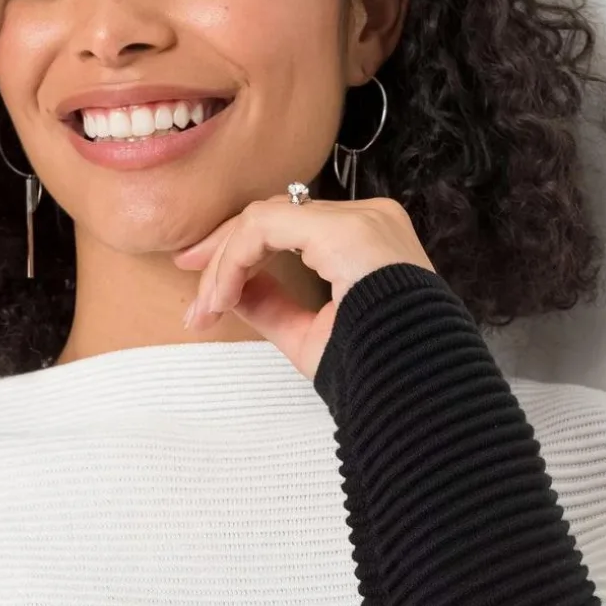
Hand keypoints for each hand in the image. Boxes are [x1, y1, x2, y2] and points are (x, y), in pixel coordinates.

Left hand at [171, 193, 434, 381]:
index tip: (207, 296)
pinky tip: (222, 295)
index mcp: (368, 242)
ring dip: (224, 263)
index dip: (240, 255)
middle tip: (191, 287)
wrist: (413, 389)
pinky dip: (234, 260)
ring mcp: (359, 218)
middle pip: (275, 216)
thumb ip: (272, 306)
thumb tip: (229, 291)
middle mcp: (368, 218)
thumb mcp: (310, 336)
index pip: (291, 229)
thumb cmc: (376, 372)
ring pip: (264, 218)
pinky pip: (266, 227)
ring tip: (205, 308)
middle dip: (223, 250)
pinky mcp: (343, 228)